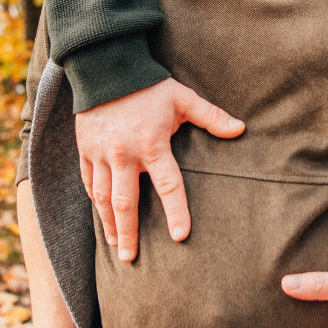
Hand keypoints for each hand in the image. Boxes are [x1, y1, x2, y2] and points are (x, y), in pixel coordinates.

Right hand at [76, 78, 243, 260]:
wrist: (106, 67)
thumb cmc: (150, 85)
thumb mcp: (183, 98)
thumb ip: (211, 116)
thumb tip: (241, 129)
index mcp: (152, 145)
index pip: (168, 185)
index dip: (176, 211)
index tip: (180, 236)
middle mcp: (124, 154)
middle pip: (126, 203)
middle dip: (129, 233)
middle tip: (130, 259)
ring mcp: (101, 154)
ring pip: (103, 198)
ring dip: (109, 224)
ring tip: (116, 245)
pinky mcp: (85, 150)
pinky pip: (88, 181)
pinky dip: (94, 201)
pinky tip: (101, 215)